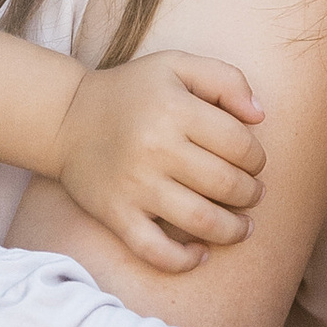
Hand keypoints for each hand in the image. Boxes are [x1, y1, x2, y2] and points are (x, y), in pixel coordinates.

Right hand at [53, 50, 266, 273]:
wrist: (65, 119)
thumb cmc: (131, 93)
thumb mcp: (177, 66)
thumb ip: (226, 80)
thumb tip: (260, 117)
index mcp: (175, 109)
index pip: (240, 145)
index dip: (257, 158)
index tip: (252, 163)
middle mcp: (155, 147)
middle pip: (227, 184)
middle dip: (251, 194)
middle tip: (252, 194)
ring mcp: (135, 185)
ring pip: (201, 220)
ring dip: (233, 230)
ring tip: (243, 227)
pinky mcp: (116, 213)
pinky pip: (156, 250)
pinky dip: (184, 260)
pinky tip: (200, 253)